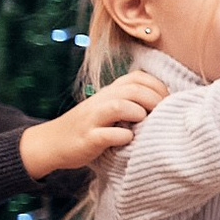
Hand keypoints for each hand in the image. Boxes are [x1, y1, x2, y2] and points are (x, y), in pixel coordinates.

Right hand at [19, 71, 169, 176]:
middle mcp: (100, 101)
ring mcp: (92, 119)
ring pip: (118, 106)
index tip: (168, 102)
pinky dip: (122, 137)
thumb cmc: (89, 127)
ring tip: (143, 122)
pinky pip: (107, 135)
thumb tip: (166, 103)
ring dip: (137, 112)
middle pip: (132, 89)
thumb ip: (130, 101)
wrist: (51, 143)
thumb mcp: (108, 108)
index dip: (158, 86)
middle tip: (163, 114)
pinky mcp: (88, 139)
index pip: (138, 77)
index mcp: (109, 92)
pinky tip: (128, 140)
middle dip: (154, 99)